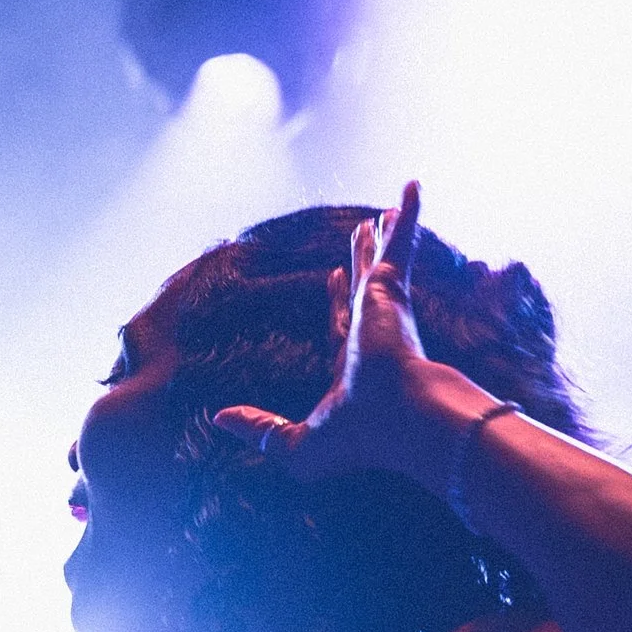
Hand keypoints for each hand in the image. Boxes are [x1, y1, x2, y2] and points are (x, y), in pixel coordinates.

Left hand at [210, 180, 458, 481]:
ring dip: (383, 236)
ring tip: (385, 212)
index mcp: (353, 368)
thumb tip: (219, 418)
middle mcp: (373, 334)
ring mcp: (386, 311)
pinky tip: (412, 187)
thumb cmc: (358, 439)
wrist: (401, 422)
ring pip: (381, 261)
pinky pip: (401, 243)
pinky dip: (409, 215)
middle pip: (364, 287)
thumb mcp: (295, 445)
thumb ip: (259, 430)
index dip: (338, 299)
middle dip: (362, 262)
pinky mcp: (395, 290)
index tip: (334, 277)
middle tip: (362, 234)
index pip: (341, 322)